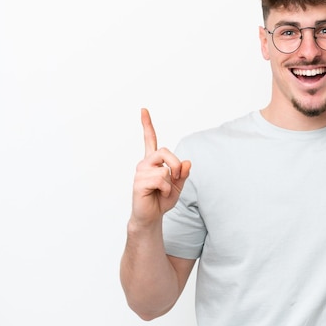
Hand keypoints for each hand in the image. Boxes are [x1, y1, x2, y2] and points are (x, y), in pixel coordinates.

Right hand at [130, 108, 190, 228]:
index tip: (143, 110)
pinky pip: (161, 179)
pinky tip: (157, 194)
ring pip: (165, 168)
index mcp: (153, 161)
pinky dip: (166, 189)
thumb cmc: (162, 199)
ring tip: (163, 191)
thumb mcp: (178, 185)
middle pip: (165, 151)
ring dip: (171, 182)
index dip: (147, 124)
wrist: (151, 216)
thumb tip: (187, 162)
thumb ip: (183, 173)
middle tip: (176, 178)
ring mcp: (140, 172)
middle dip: (176, 165)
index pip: (150, 139)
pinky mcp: (139, 182)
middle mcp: (145, 163)